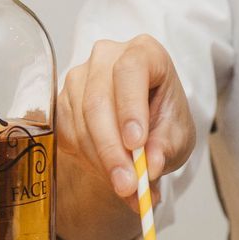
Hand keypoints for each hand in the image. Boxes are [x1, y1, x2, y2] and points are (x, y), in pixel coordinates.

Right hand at [58, 36, 195, 199]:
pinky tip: (108, 173)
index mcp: (145, 52)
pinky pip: (67, 135)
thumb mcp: (177, 136)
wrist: (142, 128)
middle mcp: (107, 57)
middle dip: (112, 149)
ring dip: (102, 161)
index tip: (137, 143)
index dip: (131, 106)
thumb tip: (149, 166)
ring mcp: (79, 77)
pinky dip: (88, 161)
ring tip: (126, 187)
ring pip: (81, 122)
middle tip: (127, 184)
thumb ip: (166, 148)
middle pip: (99, 100)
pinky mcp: (61, 102)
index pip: (131, 69)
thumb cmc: (163, 120)